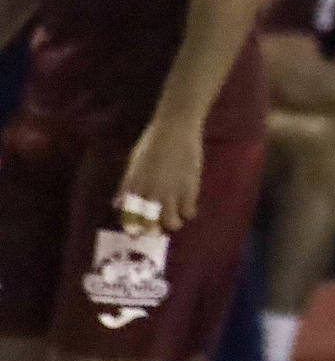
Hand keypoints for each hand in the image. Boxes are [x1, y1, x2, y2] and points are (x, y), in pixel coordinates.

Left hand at [115, 116, 203, 233]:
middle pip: (149, 224)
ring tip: (175, 219)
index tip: (136, 232)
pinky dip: (188, 213)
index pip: (129, 216)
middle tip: (157, 228)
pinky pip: (189, 212)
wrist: (175, 128)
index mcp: (133, 186)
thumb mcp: (134, 164)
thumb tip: (119, 204)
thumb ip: (127, 186)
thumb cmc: (153, 142)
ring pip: (170, 223)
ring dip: (172, 224)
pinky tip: (188, 207)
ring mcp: (170, 191)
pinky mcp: (189, 188)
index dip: (133, 227)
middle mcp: (150, 192)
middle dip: (152, 230)